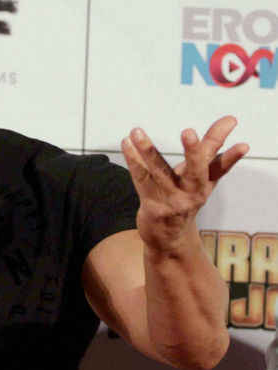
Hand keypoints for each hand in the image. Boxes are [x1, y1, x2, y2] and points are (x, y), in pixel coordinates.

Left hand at [121, 115, 248, 251]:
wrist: (168, 238)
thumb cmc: (186, 200)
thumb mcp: (204, 182)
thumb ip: (219, 160)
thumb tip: (244, 145)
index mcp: (205, 185)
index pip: (220, 165)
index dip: (231, 154)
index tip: (241, 141)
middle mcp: (191, 194)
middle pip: (196, 171)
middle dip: (194, 151)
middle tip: (189, 132)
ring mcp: (171, 200)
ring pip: (159, 172)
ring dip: (148, 151)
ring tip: (136, 131)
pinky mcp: (152, 206)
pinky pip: (140, 178)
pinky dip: (132, 159)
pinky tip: (126, 142)